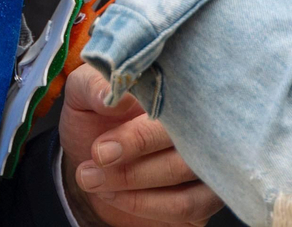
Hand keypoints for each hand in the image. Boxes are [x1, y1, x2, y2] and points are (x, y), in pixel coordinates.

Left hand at [59, 65, 223, 226]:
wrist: (94, 161)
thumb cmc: (94, 119)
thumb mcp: (82, 94)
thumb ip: (92, 85)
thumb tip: (114, 97)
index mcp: (177, 87)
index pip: (175, 107)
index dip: (139, 135)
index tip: (101, 150)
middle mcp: (201, 118)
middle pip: (185, 143)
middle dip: (134, 164)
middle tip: (95, 166)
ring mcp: (209, 156)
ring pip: (186, 172)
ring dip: (135, 184)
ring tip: (93, 180)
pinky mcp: (208, 193)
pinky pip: (191, 204)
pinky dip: (149, 205)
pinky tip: (116, 196)